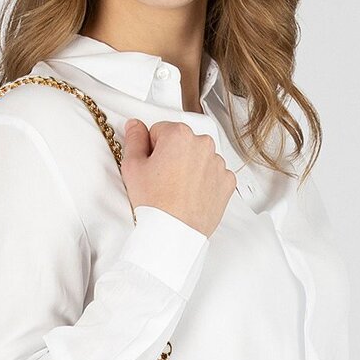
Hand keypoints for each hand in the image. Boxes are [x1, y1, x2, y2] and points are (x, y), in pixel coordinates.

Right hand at [120, 117, 235, 236]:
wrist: (174, 233)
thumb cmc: (155, 204)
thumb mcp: (132, 168)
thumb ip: (134, 140)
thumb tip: (136, 126)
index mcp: (179, 135)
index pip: (160, 130)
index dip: (152, 149)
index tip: (152, 165)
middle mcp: (203, 144)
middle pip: (182, 142)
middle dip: (172, 156)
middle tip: (162, 179)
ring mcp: (218, 163)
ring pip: (198, 158)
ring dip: (189, 168)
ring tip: (177, 190)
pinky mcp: (227, 181)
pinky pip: (213, 174)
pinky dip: (204, 182)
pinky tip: (191, 194)